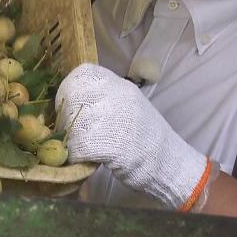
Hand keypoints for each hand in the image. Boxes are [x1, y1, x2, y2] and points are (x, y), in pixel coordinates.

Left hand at [56, 63, 209, 209]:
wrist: (169, 163)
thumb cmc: (144, 137)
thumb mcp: (128, 105)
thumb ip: (105, 97)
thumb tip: (73, 98)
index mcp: (121, 85)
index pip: (84, 73)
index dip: (71, 88)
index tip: (71, 104)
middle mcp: (118, 96)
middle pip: (74, 95)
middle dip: (67, 115)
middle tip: (71, 130)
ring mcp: (115, 117)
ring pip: (74, 121)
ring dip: (71, 137)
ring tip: (80, 146)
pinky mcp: (111, 143)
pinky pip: (79, 145)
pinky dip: (76, 154)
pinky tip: (84, 158)